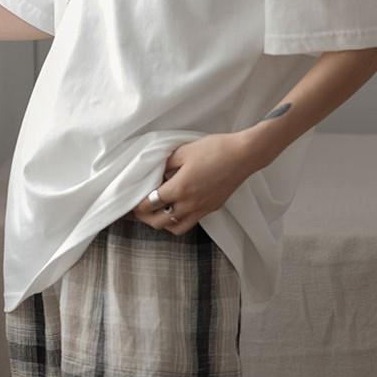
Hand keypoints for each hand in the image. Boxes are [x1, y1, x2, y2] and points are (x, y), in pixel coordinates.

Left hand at [131, 132, 266, 235]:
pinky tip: (178, 210)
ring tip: (157, 214)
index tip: (132, 202)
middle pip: (160, 221)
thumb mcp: (184, 150)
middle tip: (140, 210)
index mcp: (180, 188)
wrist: (243, 155)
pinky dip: (179, 221)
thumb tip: (155, 172)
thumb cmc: (215, 149)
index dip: (139, 205)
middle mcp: (189, 204)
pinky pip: (191, 222)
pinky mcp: (212, 208)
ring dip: (163, 224)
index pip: (151, 203)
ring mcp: (202, 208)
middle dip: (146, 218)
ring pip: (176, 227)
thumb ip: (166, 163)